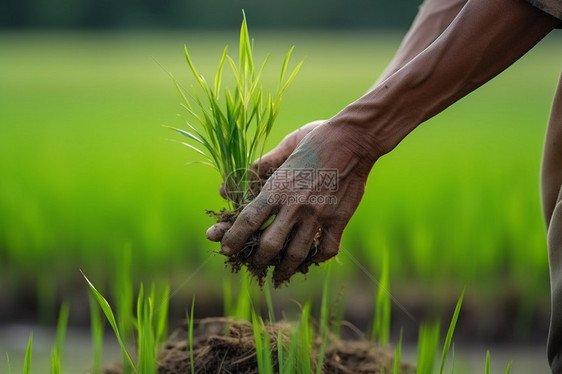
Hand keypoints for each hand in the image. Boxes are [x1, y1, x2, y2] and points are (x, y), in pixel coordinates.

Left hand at [212, 121, 378, 283]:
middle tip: (254, 264)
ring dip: (284, 269)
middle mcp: (294, 206)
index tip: (225, 250)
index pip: (247, 221)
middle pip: (268, 246)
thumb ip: (259, 168)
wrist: (353, 140)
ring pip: (296, 254)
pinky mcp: (339, 219)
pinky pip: (327, 249)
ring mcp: (318, 215)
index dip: (233, 239)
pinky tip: (312, 259)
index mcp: (277, 188)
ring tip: (279, 275)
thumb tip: (225, 187)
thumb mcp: (284, 148)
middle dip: (257, 260)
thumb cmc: (316, 139)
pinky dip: (317, 258)